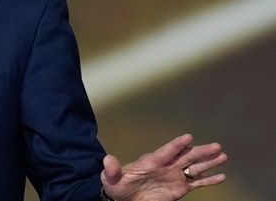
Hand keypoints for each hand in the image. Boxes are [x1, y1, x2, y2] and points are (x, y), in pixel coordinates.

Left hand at [101, 133, 226, 200]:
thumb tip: (107, 160)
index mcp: (151, 161)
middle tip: (216, 146)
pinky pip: (196, 183)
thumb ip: (112, 169)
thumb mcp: (111, 179)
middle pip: (186, 157)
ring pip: (194, 167)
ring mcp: (174, 176)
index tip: (188, 136)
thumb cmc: (117, 186)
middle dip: (200, 151)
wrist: (124, 198)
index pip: (166, 151)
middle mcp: (166, 166)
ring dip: (208, 162)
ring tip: (223, 156)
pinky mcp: (179, 188)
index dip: (177, 144)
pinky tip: (222, 176)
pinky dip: (209, 180)